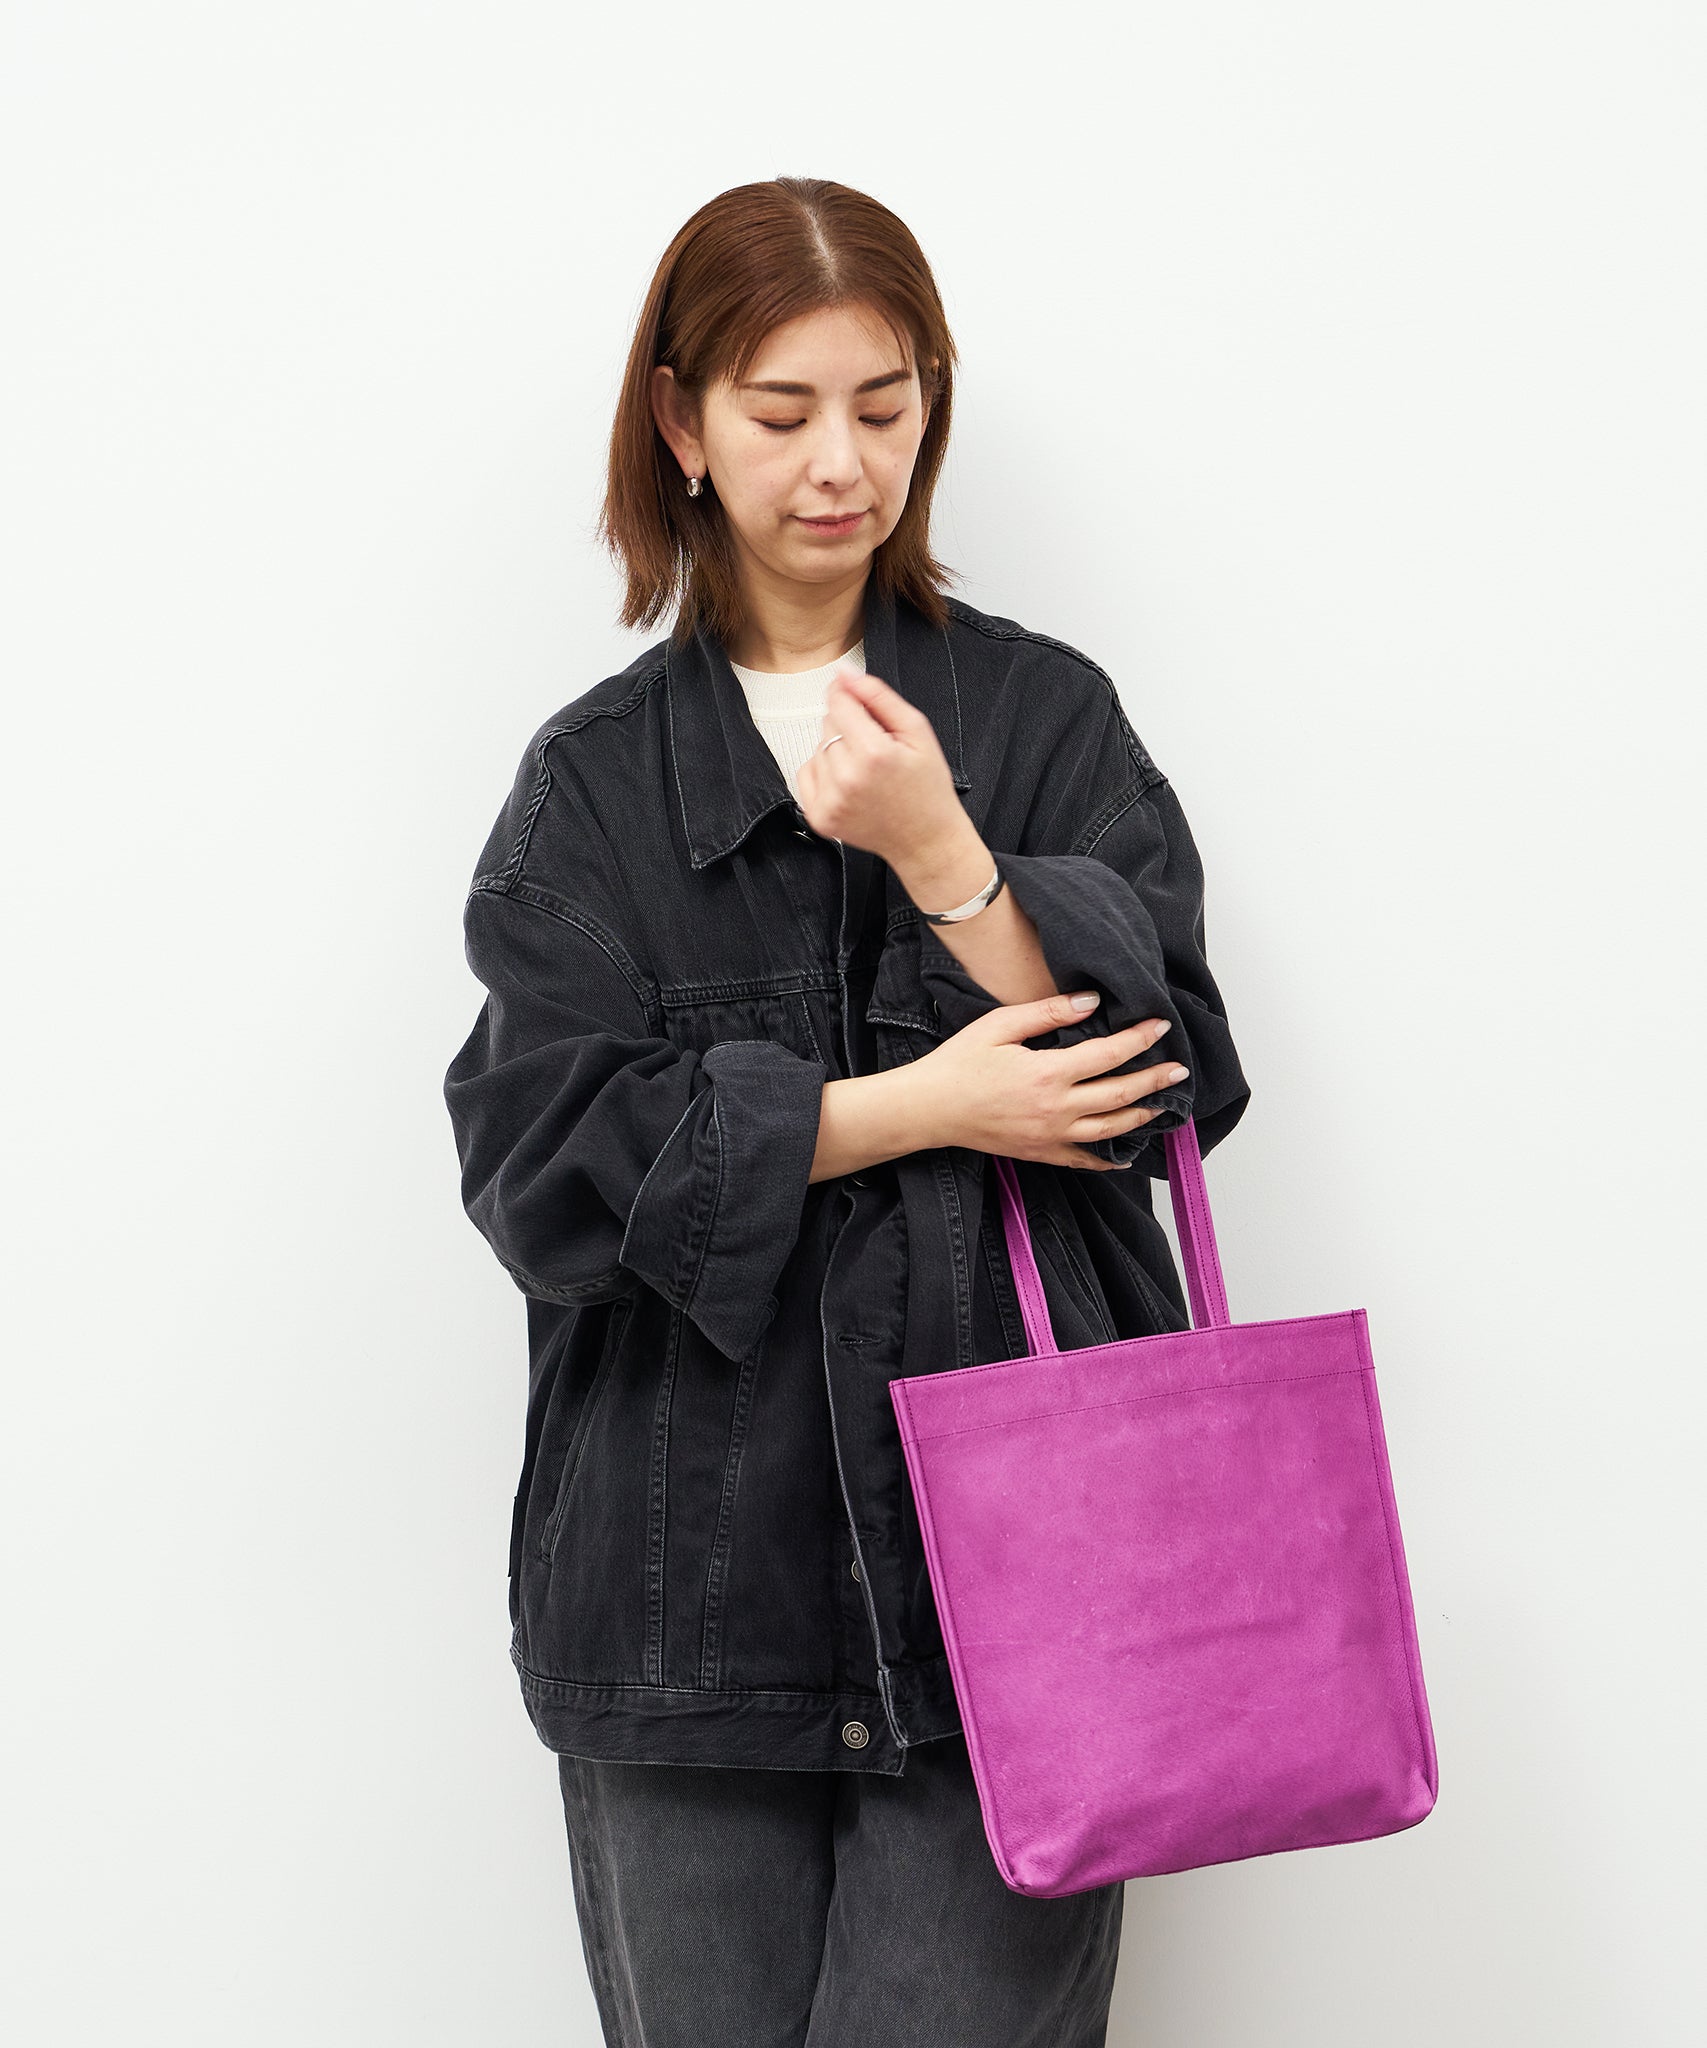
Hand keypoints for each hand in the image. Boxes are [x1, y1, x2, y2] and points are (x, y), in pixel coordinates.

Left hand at [795, 668, 965, 867]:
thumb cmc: (927, 787)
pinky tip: (849, 783)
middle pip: (828, 724)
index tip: (856, 700)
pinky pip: (806, 772)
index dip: (848, 696)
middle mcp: (847, 778)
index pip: (839, 702)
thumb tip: (845, 674)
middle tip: (877, 750)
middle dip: (850, 728)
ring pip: (818, 747)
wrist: (925, 839)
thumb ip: (879, 697)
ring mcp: (830, 801)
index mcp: (874, 753)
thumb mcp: (917, 731)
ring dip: (837, 751)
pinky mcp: (820, 817)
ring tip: (866, 770)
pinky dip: (824, 772)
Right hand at [914, 993, 1187, 1168]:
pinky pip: (1085, 1160)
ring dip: (1142, 1116)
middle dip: (1155, 1081)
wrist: (930, 1109)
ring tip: (1164, 1105)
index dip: (1139, 1039)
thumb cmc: (959, 1063)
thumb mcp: (999, 1025)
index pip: (1108, 1054)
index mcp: (1048, 1073)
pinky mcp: (1041, 1153)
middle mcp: (1056, 1109)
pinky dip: (1111, 1158)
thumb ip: (1047, 1012)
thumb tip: (1090, 1002)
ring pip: (1111, 1130)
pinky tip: (1127, 1152)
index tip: (1160, 1026)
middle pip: (1120, 1094)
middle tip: (1180, 1070)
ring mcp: (1050, 1136)